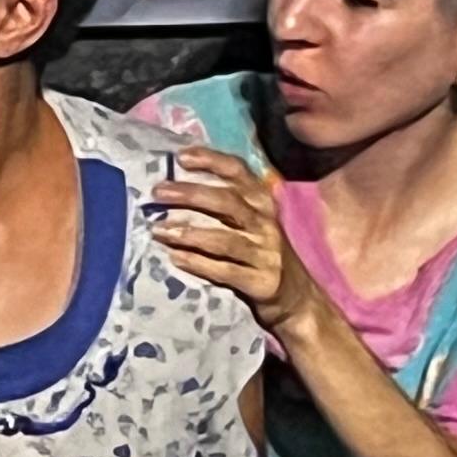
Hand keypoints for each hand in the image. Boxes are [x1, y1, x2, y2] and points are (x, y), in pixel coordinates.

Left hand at [148, 149, 320, 339]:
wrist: (297, 299)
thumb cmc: (262, 254)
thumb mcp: (254, 223)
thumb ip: (225, 203)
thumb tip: (175, 186)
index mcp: (262, 203)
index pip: (239, 172)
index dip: (211, 160)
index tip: (180, 156)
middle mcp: (265, 224)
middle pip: (227, 201)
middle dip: (190, 194)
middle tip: (158, 192)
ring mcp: (266, 253)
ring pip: (224, 238)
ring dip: (189, 233)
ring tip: (159, 230)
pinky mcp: (262, 282)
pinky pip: (226, 270)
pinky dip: (199, 263)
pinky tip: (176, 257)